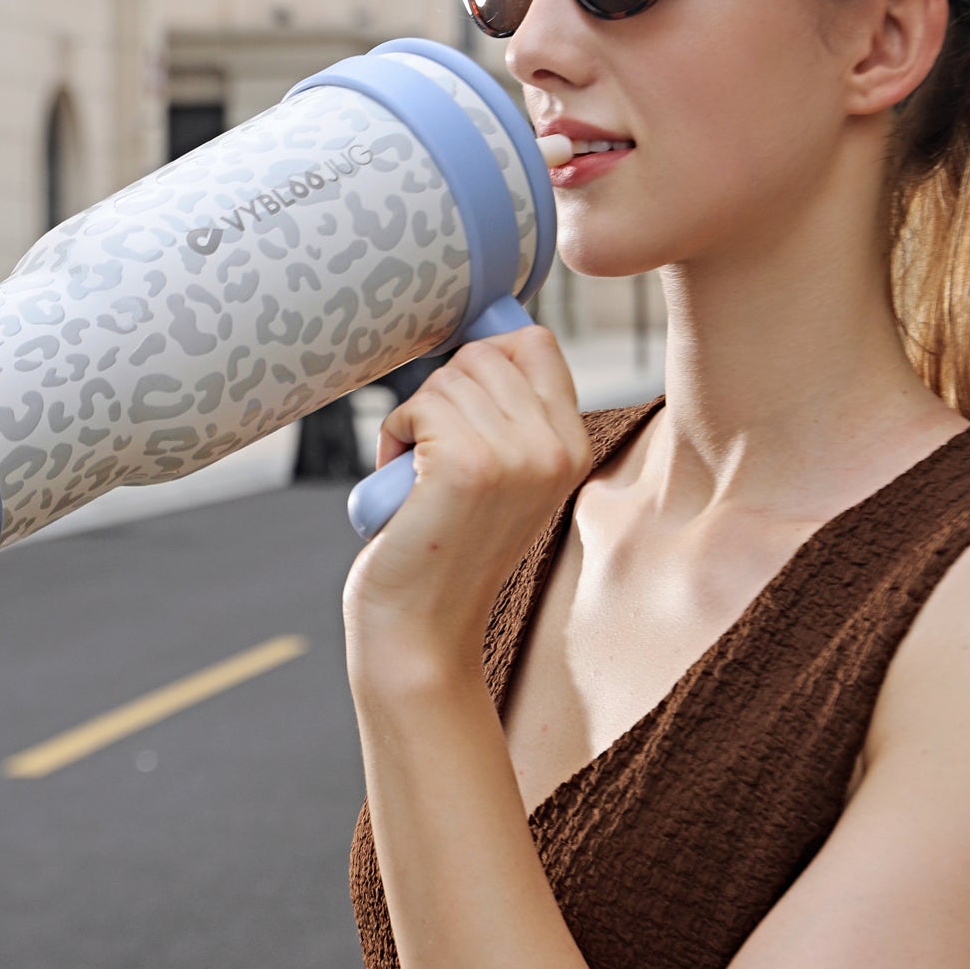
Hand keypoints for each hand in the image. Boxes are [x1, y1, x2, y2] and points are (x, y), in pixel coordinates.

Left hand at [343, 326, 589, 676]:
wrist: (421, 630)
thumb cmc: (446, 548)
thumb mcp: (505, 475)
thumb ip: (510, 415)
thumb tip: (483, 337)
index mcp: (574, 446)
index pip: (535, 342)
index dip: (484, 362)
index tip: (461, 410)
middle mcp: (555, 448)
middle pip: (484, 352)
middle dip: (442, 393)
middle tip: (433, 454)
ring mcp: (516, 456)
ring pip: (446, 377)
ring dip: (415, 418)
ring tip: (418, 474)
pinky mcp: (467, 465)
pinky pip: (417, 405)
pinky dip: (395, 434)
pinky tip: (403, 479)